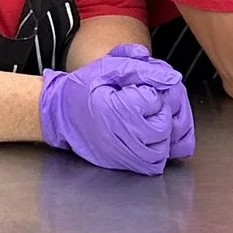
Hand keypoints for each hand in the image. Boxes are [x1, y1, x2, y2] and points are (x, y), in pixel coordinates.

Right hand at [38, 45, 195, 175]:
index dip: (149, 91)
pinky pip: (152, 165)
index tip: (134, 89)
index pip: (153, 101)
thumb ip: (142, 69)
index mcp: (113, 109)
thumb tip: (173, 79)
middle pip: (162, 127)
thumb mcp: (109, 67)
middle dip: (159, 112)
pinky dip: (156, 151)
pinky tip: (147, 137)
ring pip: (162, 151)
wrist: (59, 112)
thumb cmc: (82, 87)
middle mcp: (117, 136)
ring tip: (146, 120)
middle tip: (144, 105)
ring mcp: (119, 154)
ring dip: (162, 134)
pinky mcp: (120, 165)